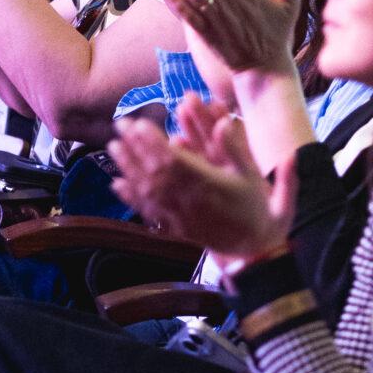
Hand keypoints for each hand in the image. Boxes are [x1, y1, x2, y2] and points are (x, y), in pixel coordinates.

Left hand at [109, 95, 293, 267]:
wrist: (257, 251)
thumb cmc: (258, 210)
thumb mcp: (254, 175)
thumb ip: (238, 148)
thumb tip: (226, 121)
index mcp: (208, 186)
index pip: (173, 160)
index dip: (153, 141)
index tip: (138, 123)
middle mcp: (189, 202)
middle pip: (154, 172)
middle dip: (134, 147)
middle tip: (119, 125)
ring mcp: (180, 217)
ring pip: (147, 191)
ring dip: (128, 167)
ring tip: (114, 147)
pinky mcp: (176, 229)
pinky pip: (149, 212)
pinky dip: (132, 197)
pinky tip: (118, 184)